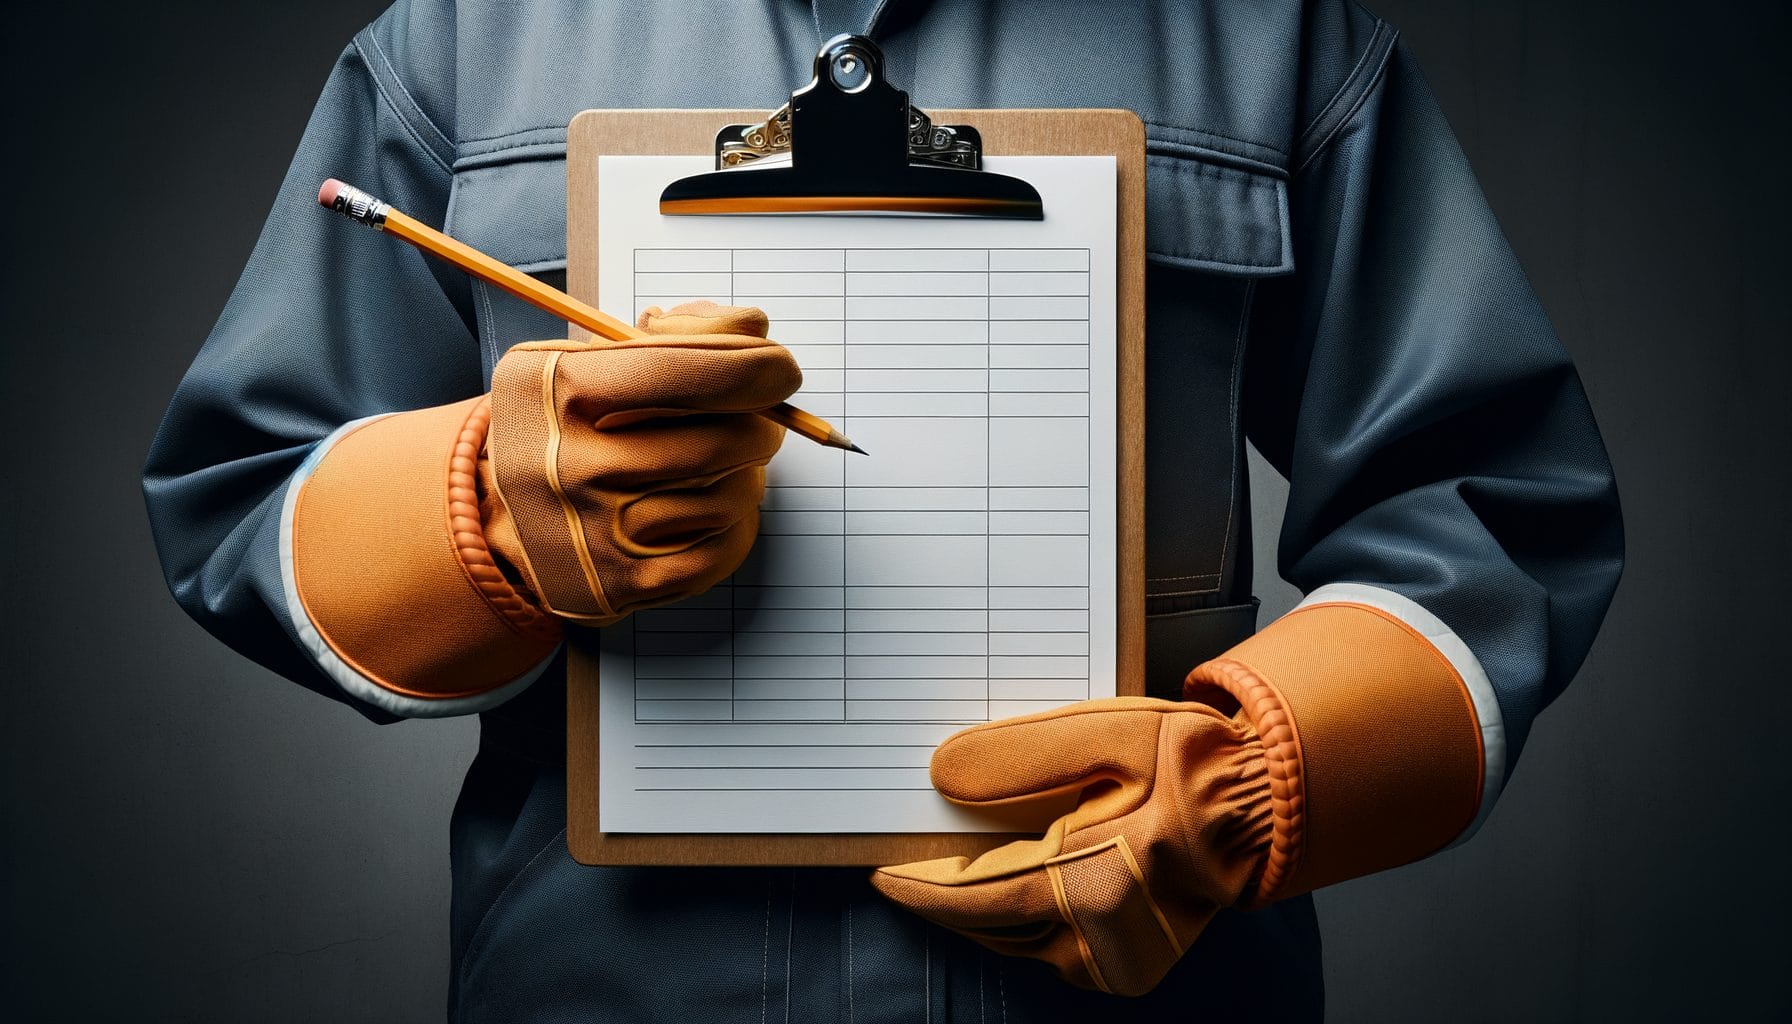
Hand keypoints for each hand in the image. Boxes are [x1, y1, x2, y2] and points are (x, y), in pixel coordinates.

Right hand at [482, 301, 800, 623]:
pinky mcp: (618, 585)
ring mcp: (591, 532)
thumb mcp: (591, 360)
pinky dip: (738, 524)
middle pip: (719, 440)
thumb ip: (675, 333)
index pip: (682, 369)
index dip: (753, 366)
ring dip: (748, 476)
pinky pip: (723, 549)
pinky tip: (715, 509)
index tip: (779, 368)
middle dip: (760, 426)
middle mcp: (566, 462)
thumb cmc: (570, 426)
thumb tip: (752, 328)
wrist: (500, 520)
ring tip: (727, 467)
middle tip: (760, 423)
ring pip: (731, 497)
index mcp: (553, 388)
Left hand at [871, 696, 1273, 995]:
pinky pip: (1042, 949)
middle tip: (904, 854)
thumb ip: (1024, 754)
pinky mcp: (1122, 968)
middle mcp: (1102, 939)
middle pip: (985, 924)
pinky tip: (1004, 878)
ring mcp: (1113, 961)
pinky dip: (1013, 918)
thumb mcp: (1114, 733)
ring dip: (975, 907)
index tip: (881, 865)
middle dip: (940, 890)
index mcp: (1096, 882)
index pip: (975, 896)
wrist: (1264, 809)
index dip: (920, 882)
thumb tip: (944, 773)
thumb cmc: (1195, 768)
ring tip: (947, 862)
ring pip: (1010, 941)